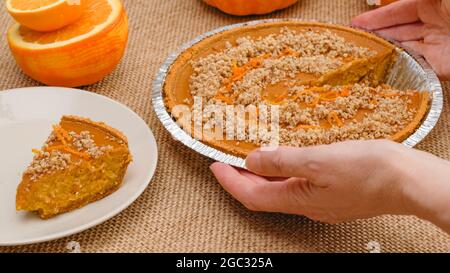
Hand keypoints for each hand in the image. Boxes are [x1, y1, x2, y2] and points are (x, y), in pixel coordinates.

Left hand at [211, 140, 449, 232]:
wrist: (409, 181)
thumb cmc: (369, 171)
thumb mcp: (318, 160)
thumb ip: (281, 161)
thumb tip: (251, 160)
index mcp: (299, 199)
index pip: (251, 195)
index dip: (229, 181)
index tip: (214, 165)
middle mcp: (306, 205)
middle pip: (262, 196)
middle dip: (240, 179)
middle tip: (226, 160)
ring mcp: (321, 201)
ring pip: (279, 191)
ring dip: (261, 176)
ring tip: (250, 157)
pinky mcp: (333, 193)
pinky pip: (297, 186)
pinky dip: (282, 173)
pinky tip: (286, 160)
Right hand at [352, 0, 449, 79]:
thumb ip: (405, 1)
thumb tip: (382, 1)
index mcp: (431, 5)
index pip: (396, 12)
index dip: (375, 18)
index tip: (355, 24)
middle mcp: (433, 26)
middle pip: (397, 34)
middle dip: (376, 38)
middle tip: (355, 43)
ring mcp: (437, 47)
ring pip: (403, 53)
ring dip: (384, 56)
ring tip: (363, 58)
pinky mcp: (441, 67)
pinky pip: (416, 71)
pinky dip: (400, 73)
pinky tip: (383, 72)